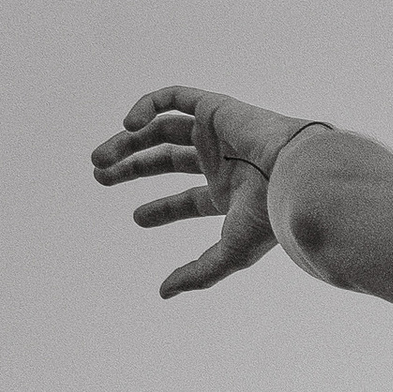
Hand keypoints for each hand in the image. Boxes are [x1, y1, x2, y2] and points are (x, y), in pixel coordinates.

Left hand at [90, 86, 321, 297]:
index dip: (159, 210)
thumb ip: (199, 273)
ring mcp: (218, 133)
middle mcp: (222, 162)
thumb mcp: (230, 252)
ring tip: (99, 158)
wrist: (293, 173)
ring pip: (162, 129)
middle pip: (167, 158)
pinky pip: (173, 98)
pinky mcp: (214, 108)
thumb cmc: (269, 215)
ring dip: (127, 140)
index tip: (135, 218)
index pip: (188, 200)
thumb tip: (163, 294)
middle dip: (131, 166)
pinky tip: (128, 124)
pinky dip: (146, 106)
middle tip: (99, 174)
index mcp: (229, 194)